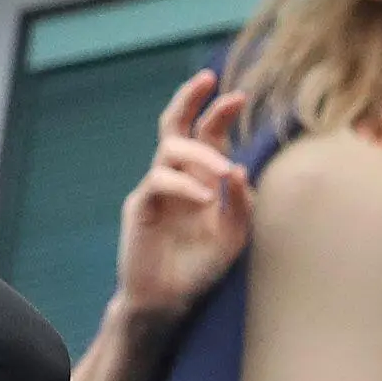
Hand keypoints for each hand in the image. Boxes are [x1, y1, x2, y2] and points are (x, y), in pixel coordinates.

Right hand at [114, 70, 252, 330]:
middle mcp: (178, 177)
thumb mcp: (234, 235)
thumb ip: (241, 204)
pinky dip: (184, 185)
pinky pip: (158, 182)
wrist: (171, 299)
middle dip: (189, 100)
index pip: (207, 135)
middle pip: (175, 126)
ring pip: (170, 150)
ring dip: (201, 154)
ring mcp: (156, 190)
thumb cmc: (203, 265)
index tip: (239, 94)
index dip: (218, 112)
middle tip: (208, 80)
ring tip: (225, 171)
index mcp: (203, 178)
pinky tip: (204, 198)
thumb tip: (241, 169)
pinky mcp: (140, 207)